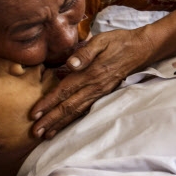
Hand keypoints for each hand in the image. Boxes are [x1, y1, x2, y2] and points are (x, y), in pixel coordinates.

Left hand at [30, 28, 151, 138]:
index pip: (64, 90)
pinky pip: (86, 110)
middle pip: (68, 107)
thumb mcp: (102, 40)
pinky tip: (65, 126)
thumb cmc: (119, 41)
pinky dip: (74, 120)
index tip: (34, 113)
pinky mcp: (104, 94)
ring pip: (77, 112)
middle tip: (35, 132)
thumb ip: (85, 53)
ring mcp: (100, 93)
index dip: (48, 102)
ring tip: (46, 134)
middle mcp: (94, 87)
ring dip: (60, 124)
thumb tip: (69, 65)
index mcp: (91, 73)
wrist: (141, 49)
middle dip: (50, 120)